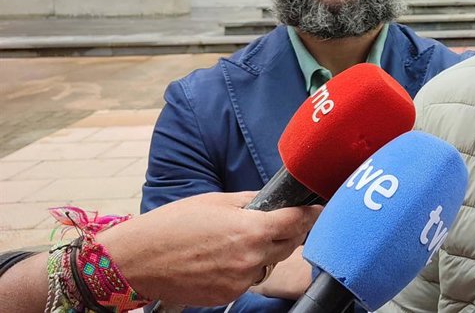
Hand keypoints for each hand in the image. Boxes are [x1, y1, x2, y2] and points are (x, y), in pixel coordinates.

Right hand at [98, 192, 320, 304]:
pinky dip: (247, 267)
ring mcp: (240, 280)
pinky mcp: (228, 295)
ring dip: (267, 250)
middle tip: (280, 221)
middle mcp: (251, 257)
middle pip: (289, 243)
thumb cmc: (172, 225)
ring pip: (270, 262)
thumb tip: (274, 200)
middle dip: (289, 231)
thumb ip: (250, 202)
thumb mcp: (216, 201)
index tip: (316, 209)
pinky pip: (250, 278)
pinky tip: (227, 257)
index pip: (297, 221)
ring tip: (242, 239)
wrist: (137, 260)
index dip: (310, 213)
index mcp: (251, 229)